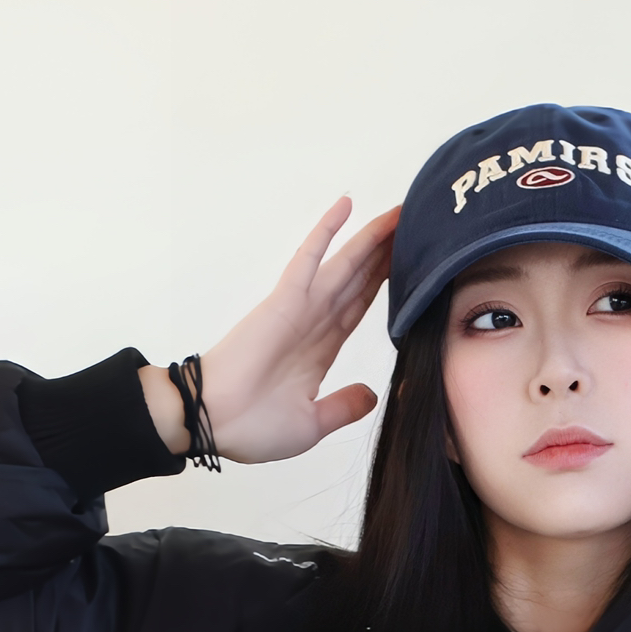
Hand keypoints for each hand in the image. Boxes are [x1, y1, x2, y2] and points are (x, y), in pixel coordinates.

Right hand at [141, 198, 399, 464]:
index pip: (360, 308)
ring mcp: (301, 308)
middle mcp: (314, 322)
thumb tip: (372, 395)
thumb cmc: (251, 427)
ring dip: (370, 238)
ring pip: (344, 264)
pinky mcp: (285, 300)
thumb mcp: (311, 423)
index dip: (386, 285)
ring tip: (399, 212)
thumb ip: (343, 407)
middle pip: (359, 280)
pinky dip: (325, 232)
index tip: (411, 265)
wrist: (214, 424)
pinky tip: (345, 204)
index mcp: (321, 350)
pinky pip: (309, 259)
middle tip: (415, 225)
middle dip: (386, 255)